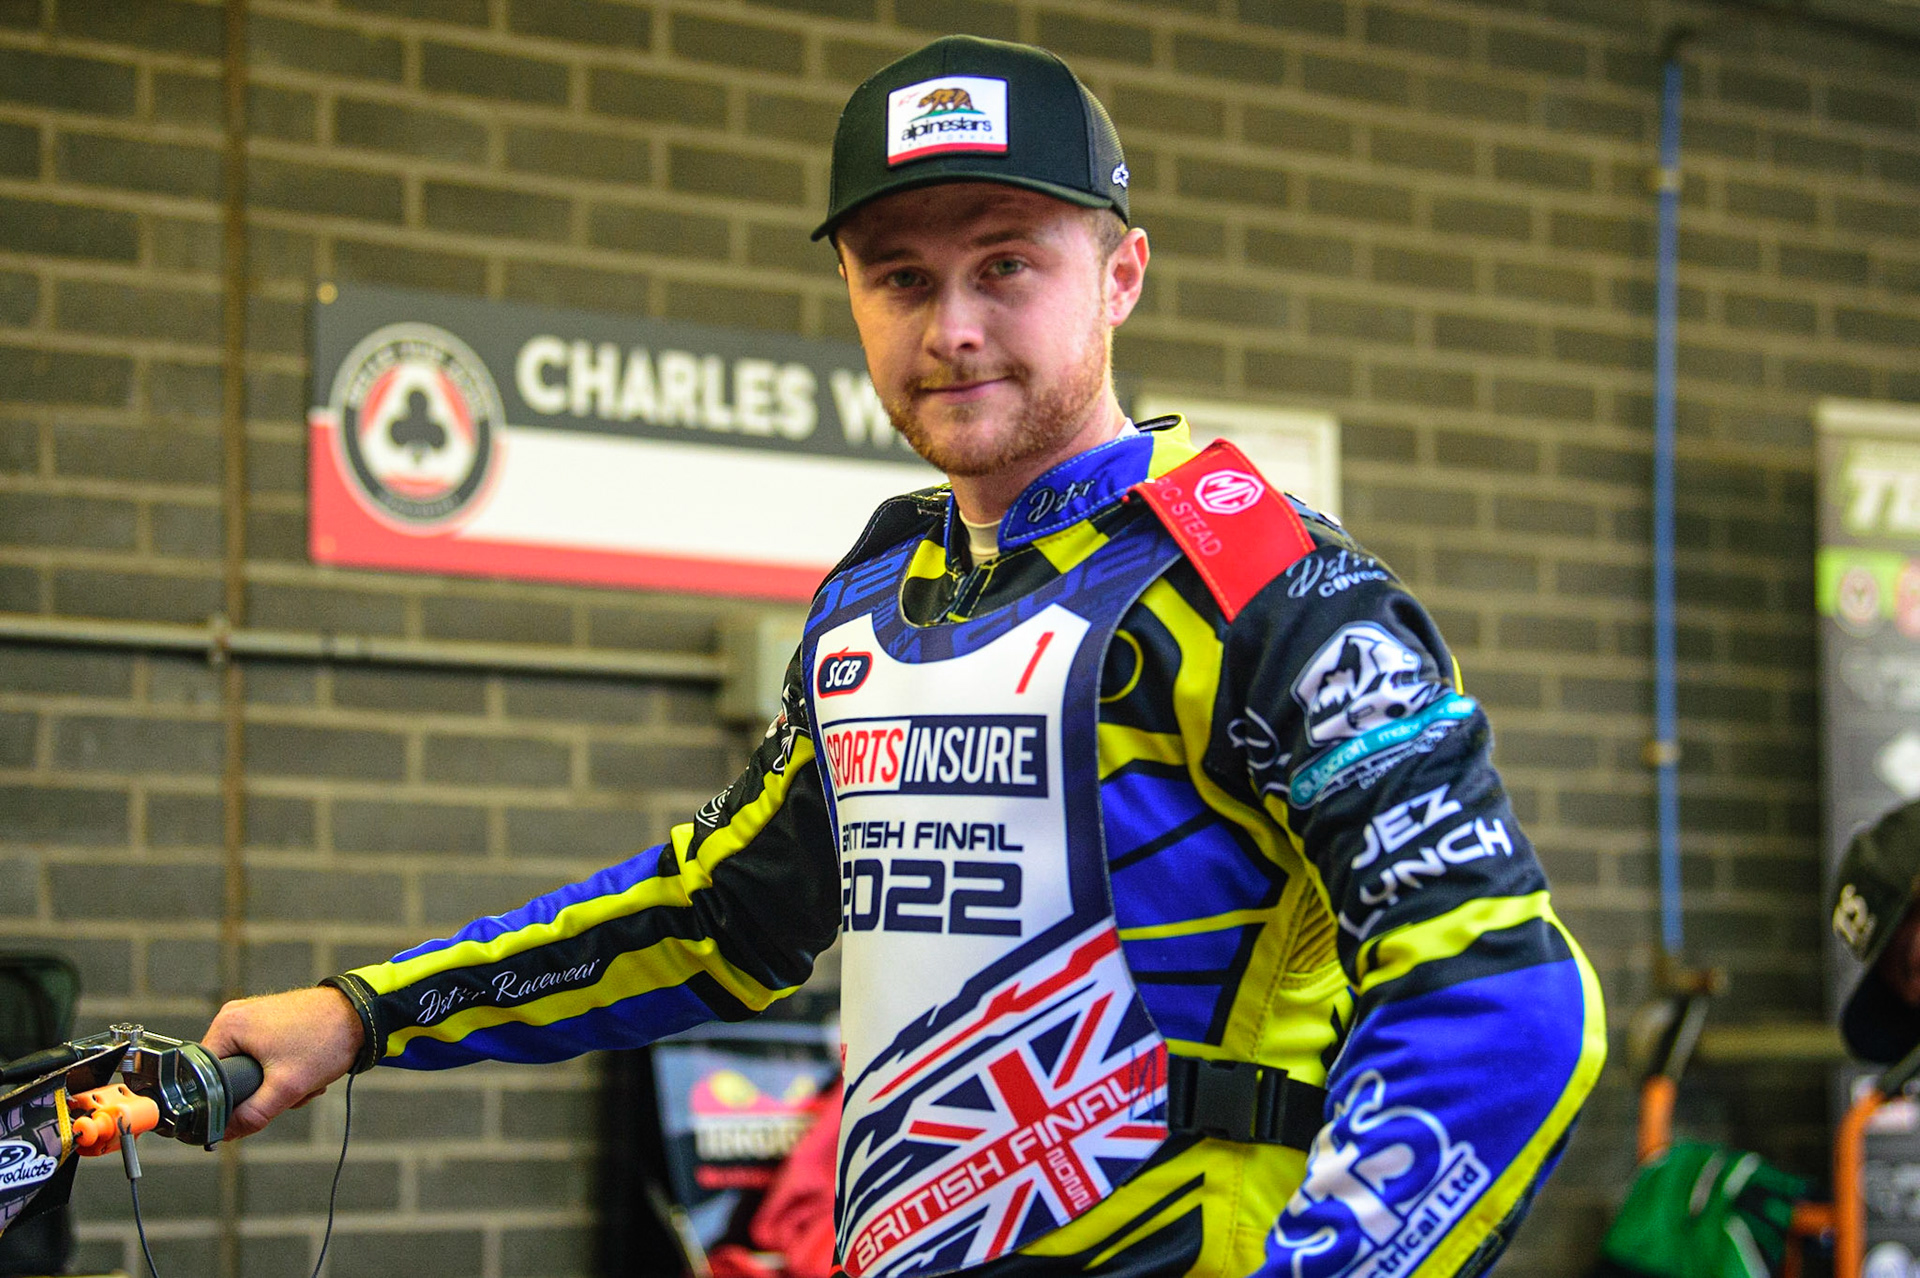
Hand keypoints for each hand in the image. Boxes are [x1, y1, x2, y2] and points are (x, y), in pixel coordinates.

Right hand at [201, 986, 364, 1139]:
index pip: (204, 1077)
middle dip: (262, 1092)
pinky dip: (286, 1069)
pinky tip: (309, 1068)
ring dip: (279, 1083)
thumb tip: (224, 1133)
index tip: (245, 1111)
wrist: (363, 1014)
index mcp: (227, 1025)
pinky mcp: (272, 1022)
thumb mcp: (287, 1087)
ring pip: (253, 1070)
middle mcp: (235, 1017)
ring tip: (305, 1078)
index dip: (222, 1101)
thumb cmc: (326, 1040)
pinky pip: (266, 1057)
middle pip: (230, 1075)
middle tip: (288, 1091)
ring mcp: (254, 1017)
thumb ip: (252, 1115)